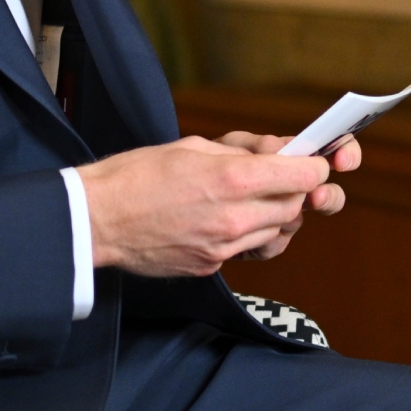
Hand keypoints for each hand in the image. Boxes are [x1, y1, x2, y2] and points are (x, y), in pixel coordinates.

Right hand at [75, 136, 332, 276]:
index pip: (305, 176)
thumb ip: (244, 150)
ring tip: (247, 197)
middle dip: (293, 190)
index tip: (310, 162)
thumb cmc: (139, 174)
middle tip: (277, 177)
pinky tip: (224, 218)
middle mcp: (235, 217)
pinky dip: (247, 233)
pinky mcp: (211, 266)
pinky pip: (247, 249)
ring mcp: (224, 247)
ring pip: (276, 231)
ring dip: (273, 213)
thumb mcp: (195, 145)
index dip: (313, 167)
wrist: (97, 219)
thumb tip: (280, 150)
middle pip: (295, 207)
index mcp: (233, 179)